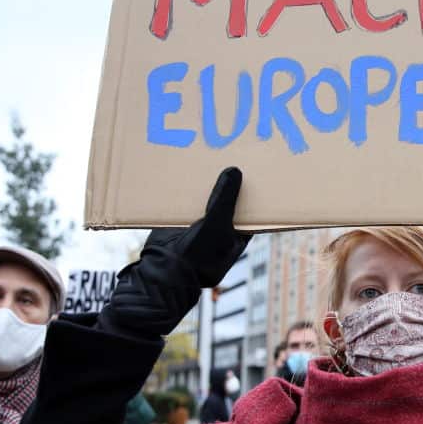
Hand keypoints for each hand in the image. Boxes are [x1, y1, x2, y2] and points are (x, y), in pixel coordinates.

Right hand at [99, 168, 251, 337]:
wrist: (163, 272)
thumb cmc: (198, 255)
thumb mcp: (216, 223)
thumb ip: (225, 199)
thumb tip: (235, 171)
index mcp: (238, 234)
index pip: (253, 209)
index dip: (255, 190)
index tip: (259, 167)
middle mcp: (221, 228)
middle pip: (229, 199)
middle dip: (230, 181)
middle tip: (235, 151)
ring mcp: (200, 224)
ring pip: (207, 198)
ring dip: (207, 182)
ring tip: (213, 154)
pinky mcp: (181, 220)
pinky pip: (187, 201)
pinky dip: (187, 188)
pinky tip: (188, 167)